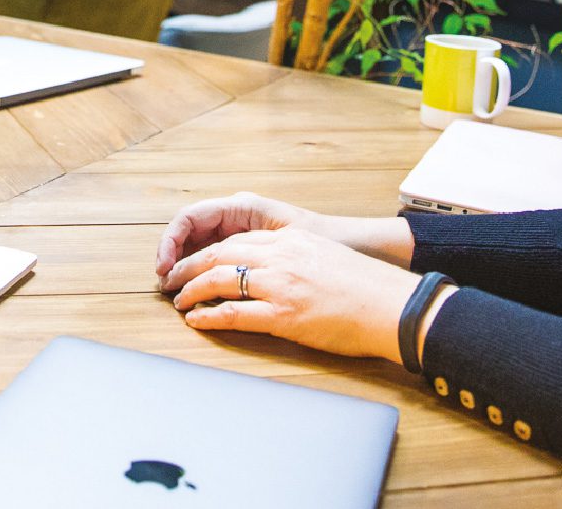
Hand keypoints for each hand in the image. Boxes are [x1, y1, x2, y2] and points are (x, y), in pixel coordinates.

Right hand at [155, 193, 320, 279]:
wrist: (364, 247)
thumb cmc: (332, 240)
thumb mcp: (287, 240)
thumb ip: (249, 251)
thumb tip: (214, 268)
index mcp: (244, 206)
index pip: (190, 217)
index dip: (170, 243)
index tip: (165, 270)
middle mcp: (241, 215)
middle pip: (192, 232)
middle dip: (174, 258)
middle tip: (166, 288)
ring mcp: (247, 231)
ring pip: (204, 246)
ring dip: (188, 267)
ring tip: (179, 293)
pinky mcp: (256, 249)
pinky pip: (222, 258)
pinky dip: (208, 273)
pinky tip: (205, 293)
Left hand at [163, 227, 416, 362]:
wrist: (391, 306)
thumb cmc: (365, 287)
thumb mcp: (323, 255)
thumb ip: (293, 256)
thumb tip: (268, 269)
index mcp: (290, 240)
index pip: (235, 240)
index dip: (206, 251)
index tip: (190, 262)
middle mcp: (281, 256)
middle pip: (218, 254)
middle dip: (188, 266)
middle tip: (170, 279)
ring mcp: (280, 284)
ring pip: (219, 280)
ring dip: (192, 291)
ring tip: (178, 301)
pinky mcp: (284, 314)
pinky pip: (233, 313)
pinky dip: (209, 316)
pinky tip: (197, 321)